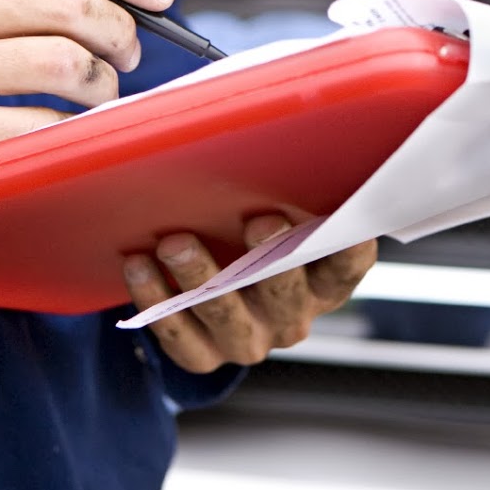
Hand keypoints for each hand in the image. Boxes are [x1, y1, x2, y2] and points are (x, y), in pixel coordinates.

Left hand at [123, 213, 377, 372]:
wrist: (209, 286)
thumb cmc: (249, 233)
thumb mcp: (276, 213)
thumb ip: (286, 190)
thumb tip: (275, 133)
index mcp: (322, 285)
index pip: (345, 269)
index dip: (350, 250)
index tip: (347, 224)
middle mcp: (291, 319)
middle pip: (285, 295)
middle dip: (270, 258)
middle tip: (257, 221)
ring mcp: (248, 341)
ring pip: (226, 315)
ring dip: (201, 276)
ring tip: (175, 242)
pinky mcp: (204, 356)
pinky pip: (179, 337)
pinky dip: (156, 300)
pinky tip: (139, 264)